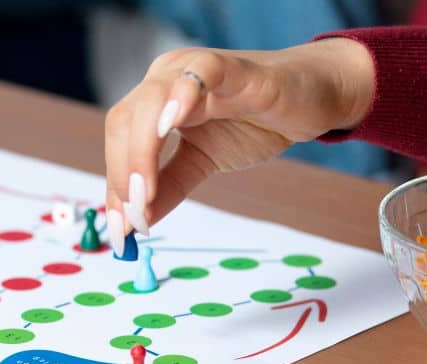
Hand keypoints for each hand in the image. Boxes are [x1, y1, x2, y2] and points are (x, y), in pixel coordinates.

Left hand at [103, 39, 374, 246]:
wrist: (312, 99)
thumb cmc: (255, 122)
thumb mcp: (203, 163)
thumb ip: (169, 188)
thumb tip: (136, 224)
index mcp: (154, 101)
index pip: (118, 141)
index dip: (114, 186)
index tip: (120, 231)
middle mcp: (165, 78)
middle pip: (123, 122)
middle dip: (123, 175)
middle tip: (135, 218)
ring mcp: (194, 70)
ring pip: (150, 102)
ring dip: (141, 151)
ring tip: (145, 193)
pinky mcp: (233, 68)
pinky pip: (198, 74)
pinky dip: (181, 95)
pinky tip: (172, 123)